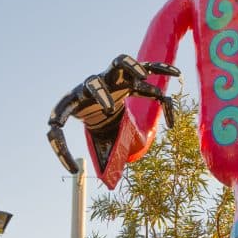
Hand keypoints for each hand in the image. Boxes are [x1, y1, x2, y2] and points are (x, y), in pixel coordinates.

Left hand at [47, 55, 179, 173]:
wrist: (101, 95)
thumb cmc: (90, 115)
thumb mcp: (82, 129)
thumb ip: (84, 149)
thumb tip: (81, 174)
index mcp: (77, 100)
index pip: (62, 116)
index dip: (61, 145)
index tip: (75, 164)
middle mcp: (94, 85)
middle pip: (92, 81)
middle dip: (100, 95)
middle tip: (109, 110)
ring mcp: (112, 77)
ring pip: (120, 63)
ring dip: (130, 69)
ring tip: (143, 77)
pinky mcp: (131, 75)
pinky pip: (146, 67)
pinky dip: (160, 69)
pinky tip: (176, 73)